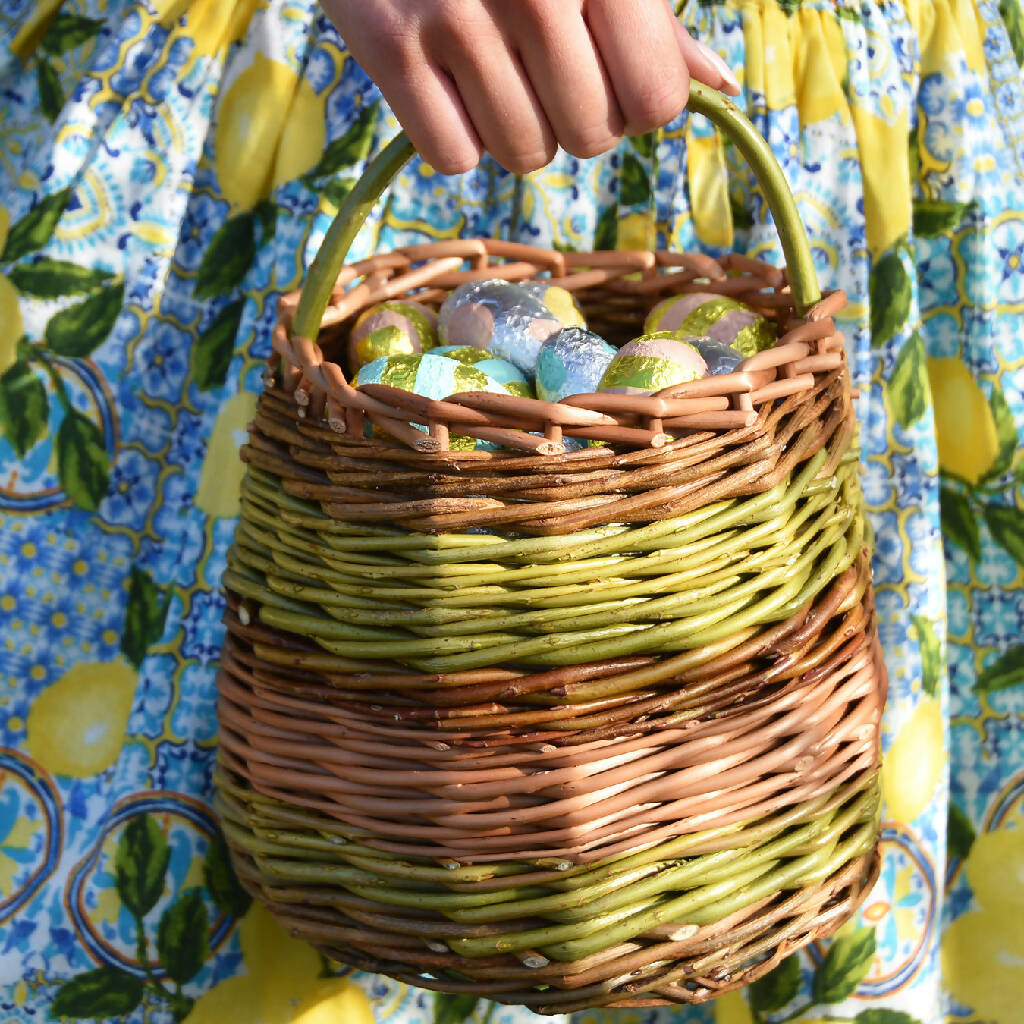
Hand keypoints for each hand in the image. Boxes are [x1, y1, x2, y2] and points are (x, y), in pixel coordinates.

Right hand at [321, 0, 739, 173]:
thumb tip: (720, 84)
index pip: (657, 100)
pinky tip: (449, 81)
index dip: (638, 101)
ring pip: (524, 154)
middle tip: (543, 64)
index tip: (610, 69)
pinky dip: (455, 135)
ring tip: (494, 66)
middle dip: (576, 117)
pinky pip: (453, 157)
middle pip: (590, 137)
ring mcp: (456, 17)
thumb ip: (655, 18)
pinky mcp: (391, 47)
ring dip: (516, 128)